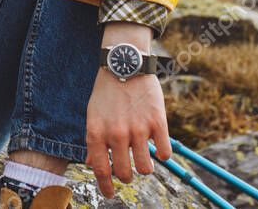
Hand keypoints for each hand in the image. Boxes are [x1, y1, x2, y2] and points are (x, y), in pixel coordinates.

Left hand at [84, 67, 170, 199]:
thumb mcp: (93, 115)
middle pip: (125, 174)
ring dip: (145, 167)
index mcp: (97, 133)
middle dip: (127, 175)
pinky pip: (165, 154)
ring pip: (146, 169)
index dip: (106, 187)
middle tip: (129, 169)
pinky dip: (163, 155)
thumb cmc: (107, 91)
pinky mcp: (158, 123)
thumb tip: (92, 164)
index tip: (110, 194)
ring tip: (143, 155)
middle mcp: (117, 134)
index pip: (101, 171)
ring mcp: (138, 129)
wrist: (125, 64)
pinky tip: (157, 145)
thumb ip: (93, 140)